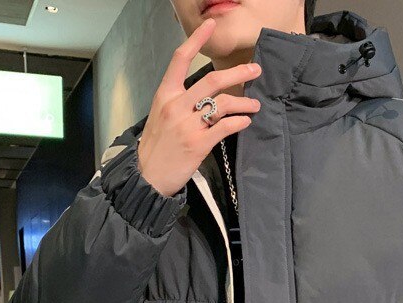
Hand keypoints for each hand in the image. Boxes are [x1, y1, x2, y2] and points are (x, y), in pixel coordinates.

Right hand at [137, 17, 263, 196]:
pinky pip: (225, 127)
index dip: (197, 40)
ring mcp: (188, 125)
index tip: (211, 25)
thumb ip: (179, 102)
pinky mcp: (199, 144)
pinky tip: (246, 121)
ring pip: (223, 104)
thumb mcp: (160, 116)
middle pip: (212, 80)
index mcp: (165, 95)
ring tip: (255, 104)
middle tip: (255, 69)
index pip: (181, 59)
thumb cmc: (156, 147)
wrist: (147, 176)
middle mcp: (176, 106)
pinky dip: (239, 122)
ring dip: (244, 101)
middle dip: (238, 72)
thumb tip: (204, 96)